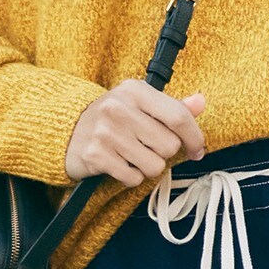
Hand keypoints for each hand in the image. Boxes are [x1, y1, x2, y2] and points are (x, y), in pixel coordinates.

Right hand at [65, 82, 206, 185]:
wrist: (67, 131)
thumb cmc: (113, 118)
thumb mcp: (140, 104)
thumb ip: (172, 107)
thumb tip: (201, 102)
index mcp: (135, 90)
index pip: (178, 116)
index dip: (194, 137)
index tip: (196, 150)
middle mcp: (119, 108)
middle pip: (169, 146)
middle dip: (163, 153)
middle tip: (147, 147)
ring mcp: (106, 132)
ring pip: (154, 166)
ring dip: (148, 167)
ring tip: (133, 155)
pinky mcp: (96, 155)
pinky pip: (133, 178)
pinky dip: (130, 177)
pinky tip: (120, 164)